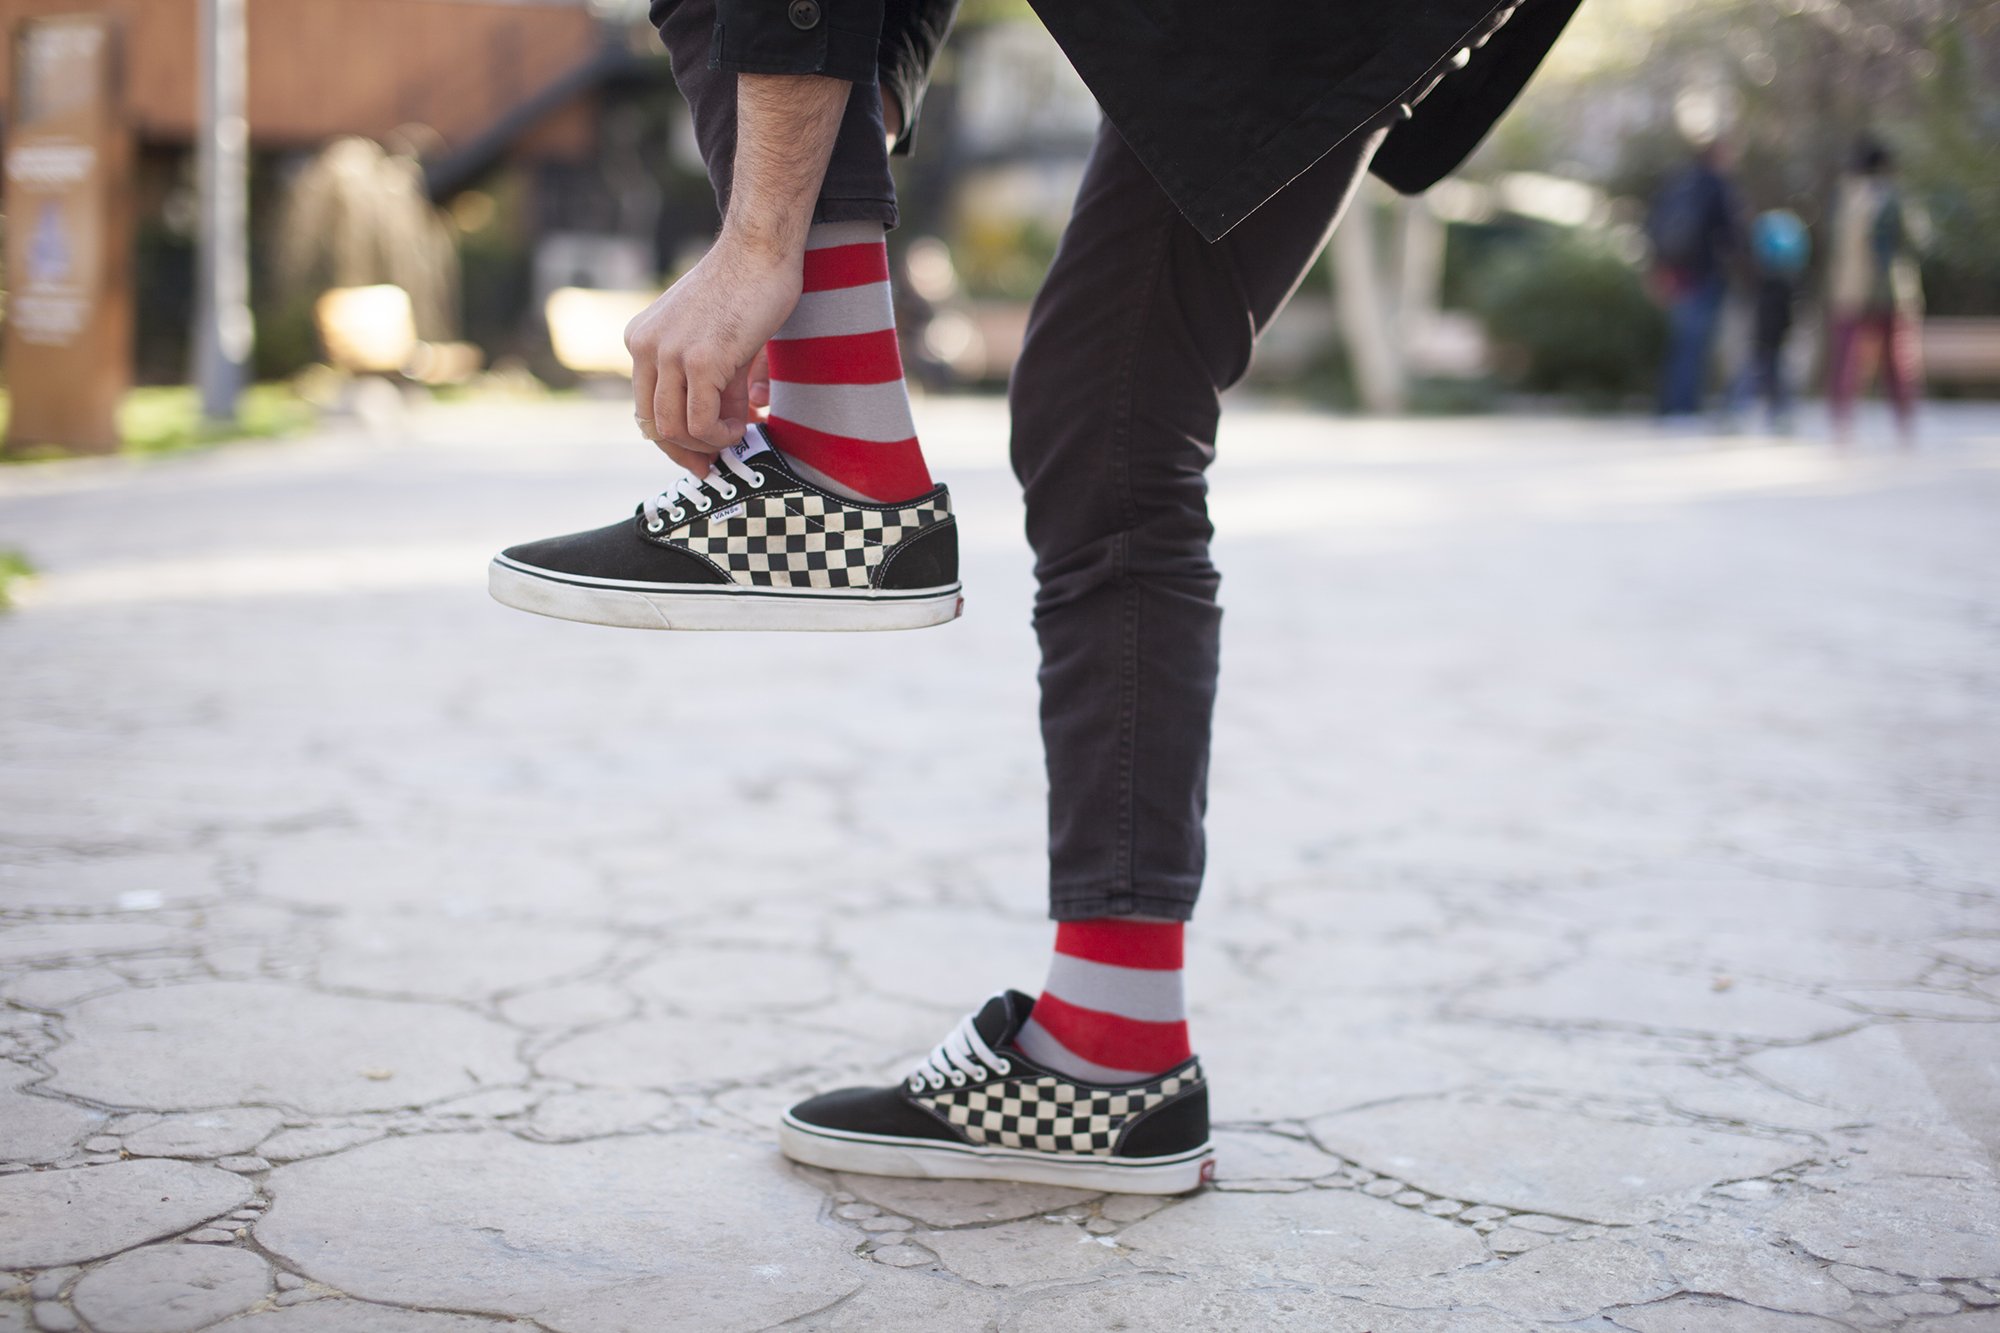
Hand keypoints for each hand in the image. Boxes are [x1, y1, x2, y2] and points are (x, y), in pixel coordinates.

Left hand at [626, 239, 801, 473]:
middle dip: (686, 451)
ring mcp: (670, 354)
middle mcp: (645, 347)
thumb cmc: (745, 287)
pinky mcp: (700, 361)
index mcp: (641, 340)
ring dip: (708, 442)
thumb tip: (720, 429)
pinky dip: (722, 434)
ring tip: (739, 431)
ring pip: (673, 428)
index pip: (644, 407)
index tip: (698, 456)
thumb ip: (705, 381)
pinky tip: (745, 423)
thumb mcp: (711, 338)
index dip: (671, 440)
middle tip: (717, 461)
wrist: (760, 250)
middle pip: (652, 424)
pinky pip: (701, 421)